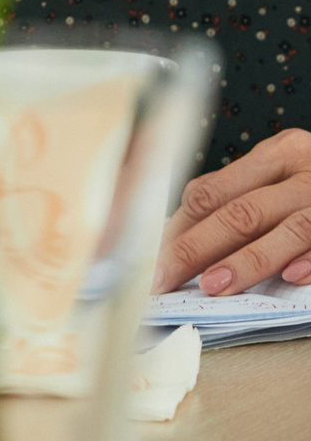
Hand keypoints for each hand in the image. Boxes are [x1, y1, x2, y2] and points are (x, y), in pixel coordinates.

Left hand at [154, 128, 310, 294]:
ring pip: (285, 228)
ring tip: (213, 287)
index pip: (210, 191)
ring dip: (247, 261)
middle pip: (240, 211)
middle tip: (163, 280)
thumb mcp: (287, 176)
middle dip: (196, 249)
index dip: (175, 227)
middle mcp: (306, 168)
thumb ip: (242, 197)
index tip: (146, 259)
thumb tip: (179, 238)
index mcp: (279, 153)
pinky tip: (290, 278)